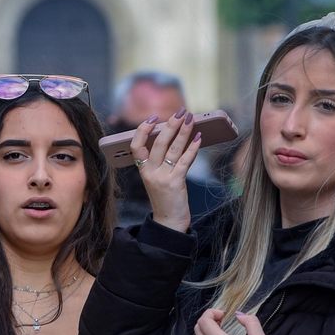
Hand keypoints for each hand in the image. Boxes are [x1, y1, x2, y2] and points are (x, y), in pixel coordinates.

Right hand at [130, 110, 203, 232]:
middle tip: (181, 112)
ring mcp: (161, 178)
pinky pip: (184, 161)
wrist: (169, 221)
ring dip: (183, 131)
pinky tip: (199, 138)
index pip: (136, 146)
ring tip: (191, 119)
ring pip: (173, 149)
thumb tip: (176, 136)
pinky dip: (192, 148)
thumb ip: (161, 160)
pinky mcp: (175, 183)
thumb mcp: (157, 178)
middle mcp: (150, 173)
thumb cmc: (165, 197)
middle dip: (171, 124)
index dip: (143, 130)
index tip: (154, 118)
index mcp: (142, 170)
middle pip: (158, 143)